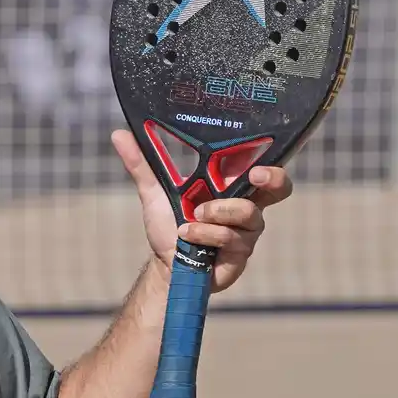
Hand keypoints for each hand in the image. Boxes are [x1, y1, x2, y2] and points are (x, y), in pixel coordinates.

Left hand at [111, 129, 293, 292]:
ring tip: (192, 216)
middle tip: (254, 175)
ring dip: (219, 212)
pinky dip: (205, 234)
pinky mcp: (241, 252)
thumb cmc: (168, 225)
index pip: (261, 162)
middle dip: (273, 178)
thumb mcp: (154, 193)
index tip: (262, 142)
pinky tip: (186, 235)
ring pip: (248, 213)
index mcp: (231, 184)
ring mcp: (246, 229)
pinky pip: (231, 237)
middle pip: (279, 187)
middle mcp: (246, 203)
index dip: (269, 153)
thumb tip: (119, 134)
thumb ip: (141, 164)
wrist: (166, 264)